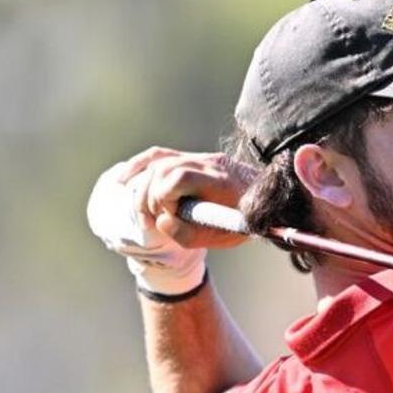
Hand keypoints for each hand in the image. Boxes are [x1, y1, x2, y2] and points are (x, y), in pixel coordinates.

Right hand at [120, 147, 253, 250]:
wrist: (268, 202)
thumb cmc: (244, 222)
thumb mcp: (222, 237)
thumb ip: (189, 234)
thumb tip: (161, 221)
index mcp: (221, 181)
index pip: (179, 177)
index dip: (163, 197)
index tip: (168, 217)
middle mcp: (210, 163)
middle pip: (164, 169)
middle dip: (149, 197)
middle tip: (153, 221)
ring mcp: (201, 157)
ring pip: (159, 162)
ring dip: (144, 188)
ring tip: (146, 214)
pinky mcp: (192, 158)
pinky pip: (161, 155)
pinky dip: (140, 166)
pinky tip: (124, 181)